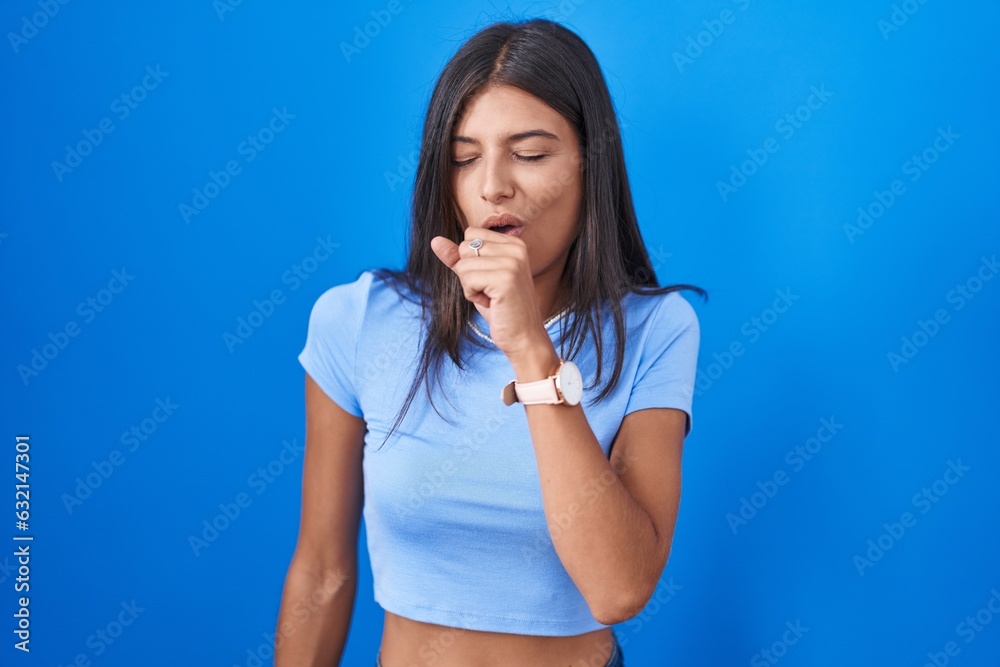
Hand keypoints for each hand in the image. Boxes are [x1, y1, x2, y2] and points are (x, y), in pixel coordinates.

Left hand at [430, 227, 554, 364]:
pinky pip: (467, 278)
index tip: (490, 280)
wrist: (523, 337)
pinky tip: (491, 303)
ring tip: (491, 298)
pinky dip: (472, 295)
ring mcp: (512, 262)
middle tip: (490, 291)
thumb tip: (435, 240)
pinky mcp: (505, 279)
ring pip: (463, 264)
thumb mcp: (477, 278)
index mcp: (514, 243)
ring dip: (470, 286)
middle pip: (465, 247)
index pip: (470, 234)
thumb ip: (458, 258)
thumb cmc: (501, 309)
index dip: (471, 260)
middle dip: (468, 273)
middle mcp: (516, 248)